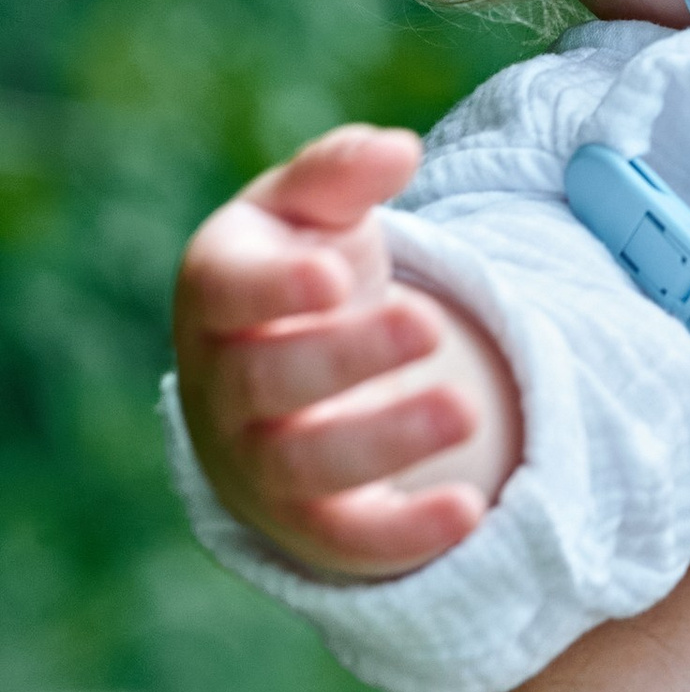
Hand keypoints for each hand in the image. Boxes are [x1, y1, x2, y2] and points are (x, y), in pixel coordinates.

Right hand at [172, 123, 522, 577]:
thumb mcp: (314, 207)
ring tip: (465, 411)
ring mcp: (260, 461)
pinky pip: (348, 541)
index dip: (275, 289)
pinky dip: (405, 534)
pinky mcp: (312, 523)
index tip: (336, 276)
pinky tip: (468, 510)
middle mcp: (224, 385)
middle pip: (268, 381)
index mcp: (219, 292)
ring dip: (384, 442)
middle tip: (428, 324)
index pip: (227, 293)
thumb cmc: (304, 269)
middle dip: (347, 356)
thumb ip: (344, 170)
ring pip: (303, 467)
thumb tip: (400, 150)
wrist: (289, 373)